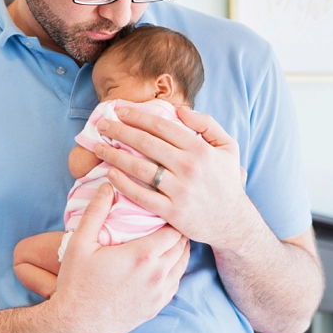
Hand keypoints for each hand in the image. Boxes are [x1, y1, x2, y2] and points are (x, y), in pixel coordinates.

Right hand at [49, 183, 189, 332]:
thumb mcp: (80, 242)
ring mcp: (158, 294)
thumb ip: (96, 211)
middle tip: (171, 219)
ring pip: (182, 266)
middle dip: (179, 231)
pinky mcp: (155, 308)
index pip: (174, 230)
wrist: (76, 324)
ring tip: (171, 238)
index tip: (165, 209)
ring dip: (180, 250)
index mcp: (142, 256)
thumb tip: (107, 185)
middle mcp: (157, 275)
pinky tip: (165, 263)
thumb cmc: (76, 282)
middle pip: (182, 246)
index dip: (173, 217)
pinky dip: (175, 270)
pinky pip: (176, 284)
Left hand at [93, 106, 254, 251]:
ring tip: (98, 147)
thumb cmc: (226, 181)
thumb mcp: (228, 147)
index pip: (161, 126)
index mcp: (200, 149)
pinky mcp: (173, 212)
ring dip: (115, 155)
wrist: (233, 222)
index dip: (137, 116)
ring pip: (140, 168)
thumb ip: (207, 124)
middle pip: (146, 144)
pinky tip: (109, 174)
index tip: (119, 111)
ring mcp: (181, 191)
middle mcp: (190, 168)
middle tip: (101, 125)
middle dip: (119, 131)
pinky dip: (123, 184)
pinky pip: (142, 196)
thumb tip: (180, 110)